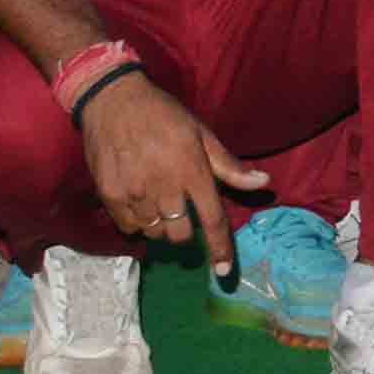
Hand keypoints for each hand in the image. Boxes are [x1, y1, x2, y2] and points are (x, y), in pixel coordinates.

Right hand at [76, 73, 264, 255]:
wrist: (113, 101)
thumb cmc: (164, 116)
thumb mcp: (202, 134)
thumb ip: (229, 166)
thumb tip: (263, 183)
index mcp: (192, 172)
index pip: (212, 221)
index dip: (220, 250)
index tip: (224, 273)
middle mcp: (164, 187)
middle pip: (181, 235)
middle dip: (187, 231)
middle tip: (182, 211)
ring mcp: (134, 194)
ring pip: (155, 233)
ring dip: (162, 226)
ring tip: (159, 202)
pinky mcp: (110, 196)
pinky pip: (129, 228)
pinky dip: (138, 223)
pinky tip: (139, 201)